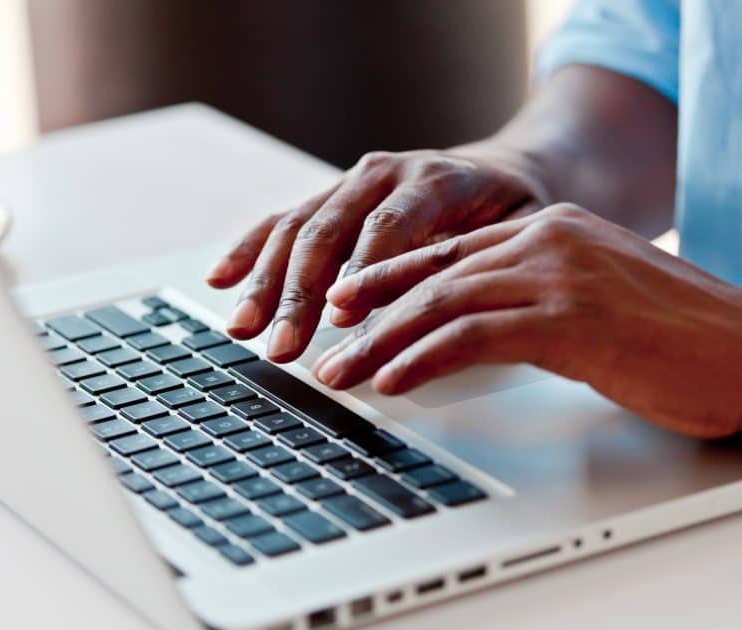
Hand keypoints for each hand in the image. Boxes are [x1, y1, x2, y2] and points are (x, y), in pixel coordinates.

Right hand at [206, 145, 547, 361]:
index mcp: (434, 179)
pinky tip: (222, 277)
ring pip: (297, 228)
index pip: (387, 227)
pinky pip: (283, 221)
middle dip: (298, 294)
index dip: (360, 273)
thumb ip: (479, 266)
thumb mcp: (519, 235)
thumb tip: (440, 321)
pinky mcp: (333, 198)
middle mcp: (385, 173)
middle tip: (282, 345)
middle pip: (328, 231)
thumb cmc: (515, 211)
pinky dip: (250, 249)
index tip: (337, 318)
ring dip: (265, 282)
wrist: (507, 172)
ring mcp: (353, 183)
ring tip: (243, 326)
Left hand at [311, 203, 741, 438]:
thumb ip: (543, 301)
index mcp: (552, 230)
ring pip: (440, 303)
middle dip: (369, 313)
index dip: (390, 278)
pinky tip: (392, 381)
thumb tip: (485, 331)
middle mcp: (547, 241)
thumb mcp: (601, 300)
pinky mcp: (568, 320)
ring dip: (380, 342)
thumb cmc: (685, 336)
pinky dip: (423, 358)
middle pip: (431, 274)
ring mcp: (557, 276)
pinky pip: (473, 335)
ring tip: (340, 373)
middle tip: (324, 341)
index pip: (449, 252)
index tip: (347, 301)